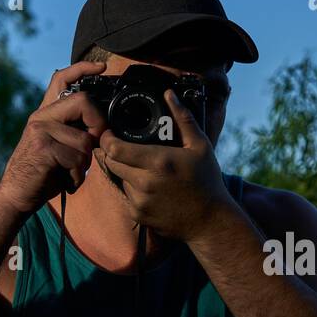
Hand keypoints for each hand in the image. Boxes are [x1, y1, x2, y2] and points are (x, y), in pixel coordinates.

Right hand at [0, 62, 108, 214]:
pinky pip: (77, 159)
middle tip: (94, 146)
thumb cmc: (43, 173)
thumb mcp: (58, 146)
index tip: (102, 67)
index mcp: (45, 113)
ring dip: (85, 163)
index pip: (62, 79)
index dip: (83, 68)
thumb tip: (103, 128)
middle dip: (98, 126)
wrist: (17, 195)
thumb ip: (74, 131)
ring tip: (70, 172)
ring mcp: (40, 131)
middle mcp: (41, 117)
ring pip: (85, 140)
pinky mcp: (43, 148)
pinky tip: (65, 181)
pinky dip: (77, 177)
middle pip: (83, 102)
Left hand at [98, 89, 233, 241]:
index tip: (110, 133)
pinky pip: (126, 195)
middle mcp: (144, 183)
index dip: (106, 138)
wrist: (210, 222)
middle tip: (121, 145)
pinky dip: (132, 188)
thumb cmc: (207, 182)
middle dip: (111, 152)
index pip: (114, 149)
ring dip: (123, 170)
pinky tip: (149, 186)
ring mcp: (140, 201)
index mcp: (157, 162)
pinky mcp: (138, 215)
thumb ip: (183, 118)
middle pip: (110, 162)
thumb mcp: (200, 146)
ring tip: (142, 167)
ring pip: (118, 178)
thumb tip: (170, 94)